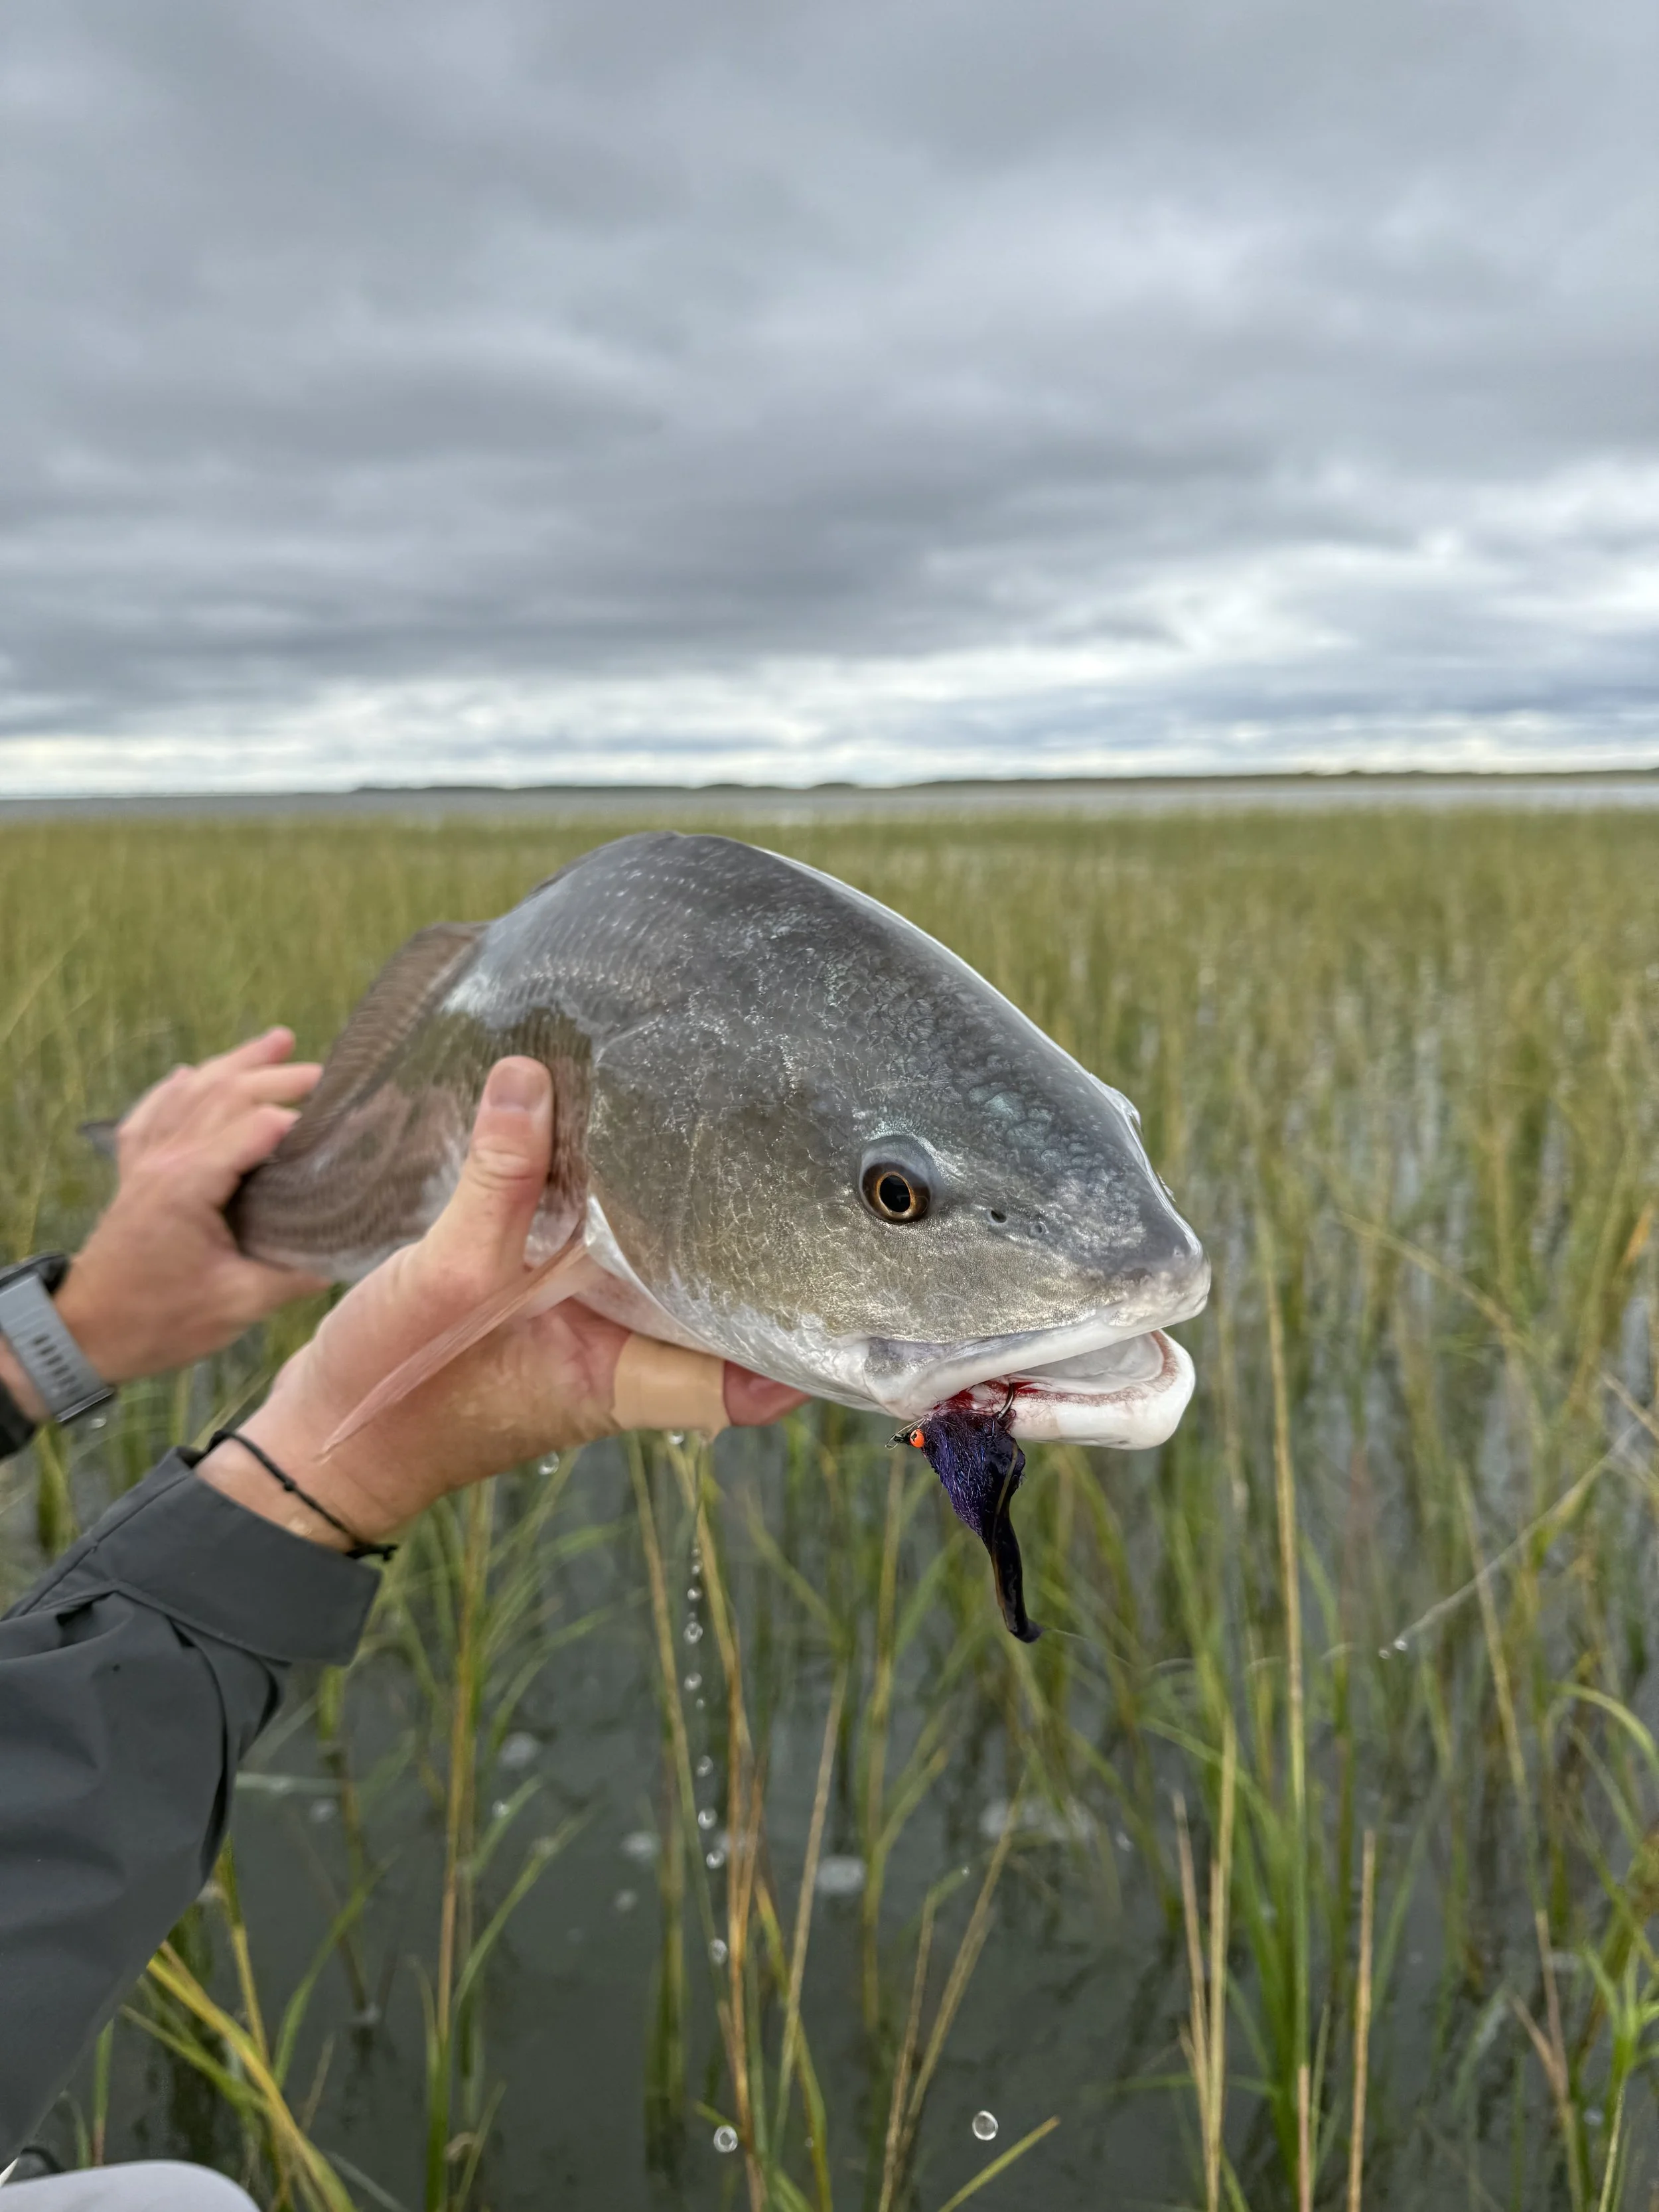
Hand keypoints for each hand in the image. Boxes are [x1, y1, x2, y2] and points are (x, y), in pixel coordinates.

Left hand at [0, 1031, 325, 1421]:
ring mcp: (143, 1162)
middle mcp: (164, 1159)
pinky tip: (186, 1074)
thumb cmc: (158, 1322)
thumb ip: (294, 1274)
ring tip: (276, 1041)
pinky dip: (172, 1089)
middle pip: (226, 1093)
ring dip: (234, 1063)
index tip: (344, 1122)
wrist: (85, 1334)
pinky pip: (150, 1115)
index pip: (257, 1127)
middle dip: (278, 1076)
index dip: (302, 1120)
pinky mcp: (130, 1175)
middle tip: (326, 1073)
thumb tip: (344, 1253)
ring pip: (190, 1091)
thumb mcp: (238, 1304)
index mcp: (191, 1183)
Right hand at [201, 1058, 807, 1549]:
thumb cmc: (395, 1385)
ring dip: (692, 1216)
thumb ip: (498, 1183)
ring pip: (670, 1272)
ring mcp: (590, 1330)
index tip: (858, 1271)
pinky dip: (624, 1203)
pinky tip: (630, 1137)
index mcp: (623, 1378)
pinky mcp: (551, 1302)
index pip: (748, 1377)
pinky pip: (611, 1251)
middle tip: (805, 1157)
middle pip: (722, 1307)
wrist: (326, 1435)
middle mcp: (623, 1356)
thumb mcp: (445, 1278)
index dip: (806, 1337)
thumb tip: (531, 1077)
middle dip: (760, 1246)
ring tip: (737, 1129)